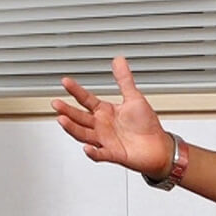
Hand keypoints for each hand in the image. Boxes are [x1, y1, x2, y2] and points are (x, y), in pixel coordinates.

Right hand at [52, 56, 169, 177]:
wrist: (159, 147)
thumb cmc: (147, 125)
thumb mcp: (134, 98)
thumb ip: (124, 79)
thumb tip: (119, 60)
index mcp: (105, 112)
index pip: (86, 99)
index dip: (75, 90)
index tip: (65, 81)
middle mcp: (101, 126)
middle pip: (79, 117)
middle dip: (67, 110)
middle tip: (56, 103)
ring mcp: (105, 140)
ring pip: (83, 134)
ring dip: (72, 128)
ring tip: (62, 120)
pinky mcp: (113, 154)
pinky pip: (100, 154)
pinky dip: (93, 152)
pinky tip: (87, 148)